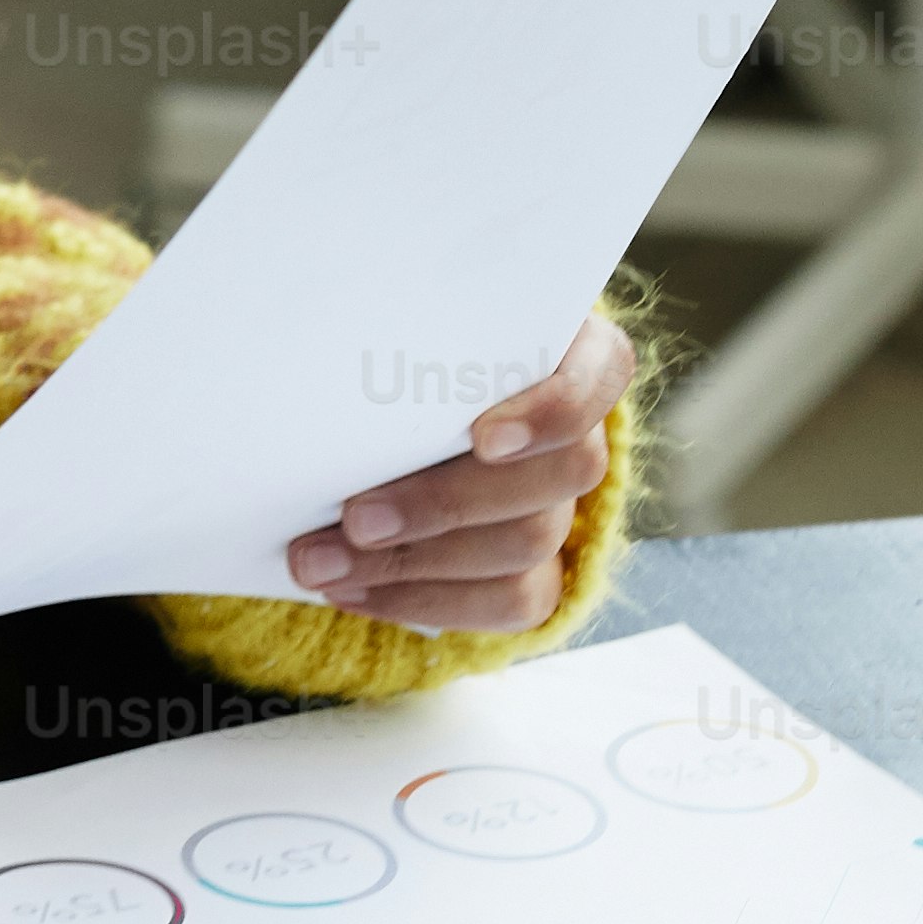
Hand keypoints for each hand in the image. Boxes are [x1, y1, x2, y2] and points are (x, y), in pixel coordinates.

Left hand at [286, 315, 631, 636]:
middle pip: (559, 474)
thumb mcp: (397, 321)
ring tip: (322, 564)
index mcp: (563, 349)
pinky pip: (512, 602)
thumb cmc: (391, 344)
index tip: (482, 439)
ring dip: (415, 563)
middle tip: (354, 519)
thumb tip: (342, 341)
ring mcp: (563, 503)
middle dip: (446, 504)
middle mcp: (575, 431)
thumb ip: (402, 328)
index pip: (600, 371)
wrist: (381, 408)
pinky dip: (425, 600)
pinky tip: (352, 591)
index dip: (553, 410)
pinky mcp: (539, 567)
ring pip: (530, 543)